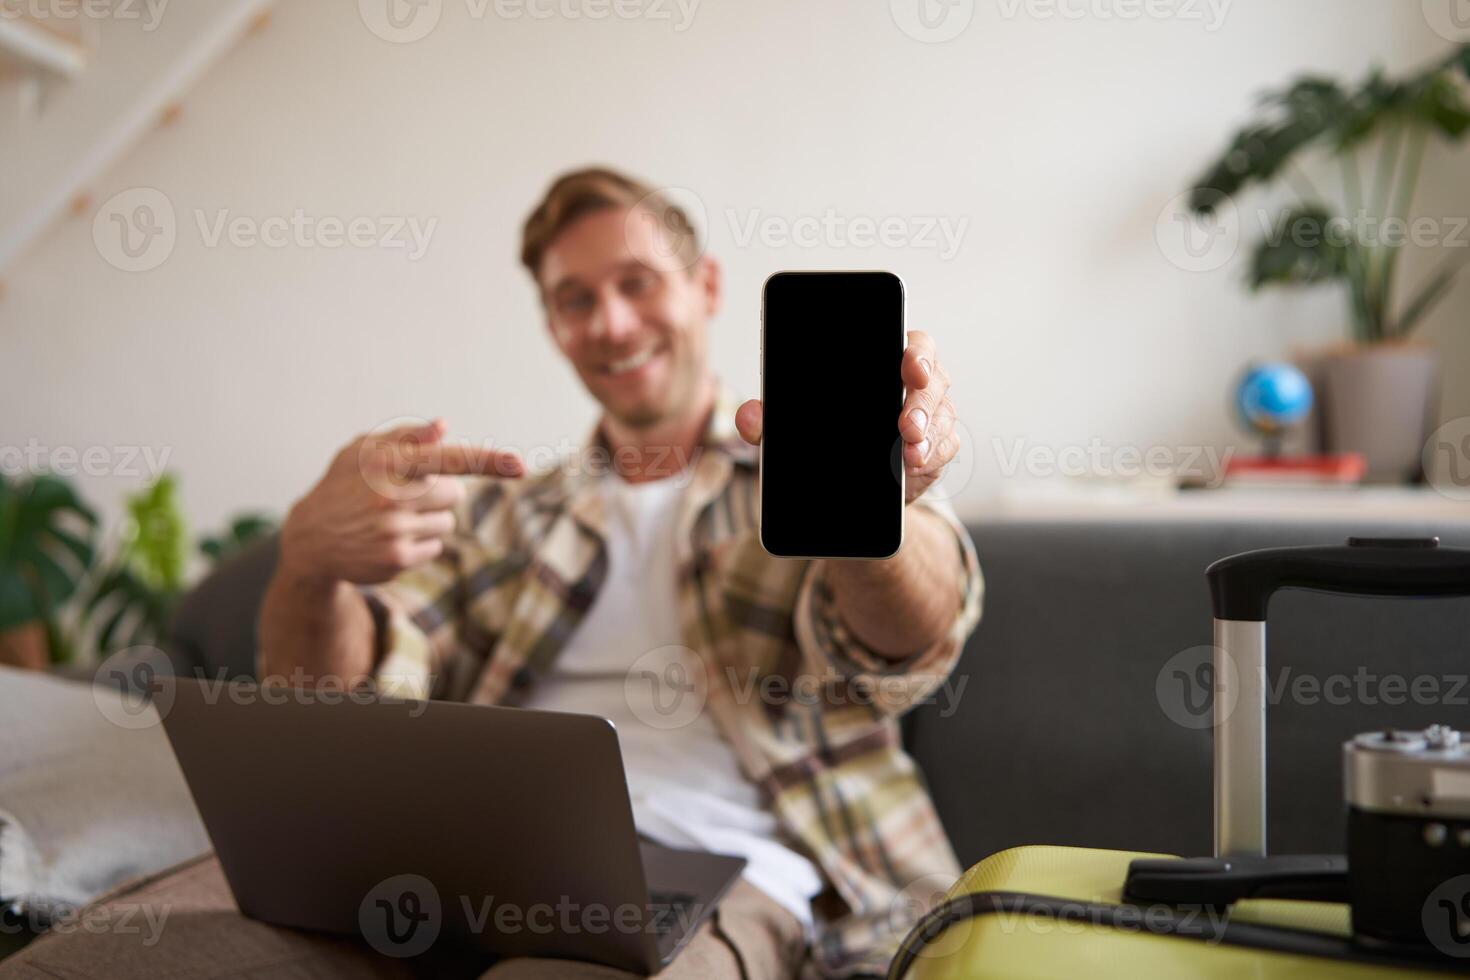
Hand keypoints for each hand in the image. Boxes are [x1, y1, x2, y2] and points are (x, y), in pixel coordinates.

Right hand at [279, 419, 523, 585]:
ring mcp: (394, 532)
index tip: (521, 464)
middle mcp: (391, 498)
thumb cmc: (344, 485)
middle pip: (455, 493)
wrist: (309, 539)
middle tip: (405, 493)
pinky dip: (421, 540)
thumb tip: (443, 428)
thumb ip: (405, 436)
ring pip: (448, 521)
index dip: (487, 461)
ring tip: (392, 517)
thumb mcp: (362, 451)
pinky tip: (389, 537)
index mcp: (387, 463)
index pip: (448, 459)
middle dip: (439, 491)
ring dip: (430, 517)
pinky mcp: (398, 560)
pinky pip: (436, 545)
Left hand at [735, 330, 957, 505]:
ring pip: (942, 414)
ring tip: (909, 453)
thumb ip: (770, 420)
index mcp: (884, 361)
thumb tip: (748, 416)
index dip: (915, 352)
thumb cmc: (823, 435)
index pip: (910, 344)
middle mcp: (914, 382)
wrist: (844, 484)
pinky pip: (945, 446)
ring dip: (927, 434)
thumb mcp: (793, 428)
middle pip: (932, 378)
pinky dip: (931, 455)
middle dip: (922, 402)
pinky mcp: (937, 446)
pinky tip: (914, 464)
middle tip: (905, 426)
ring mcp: (931, 413)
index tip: (909, 367)